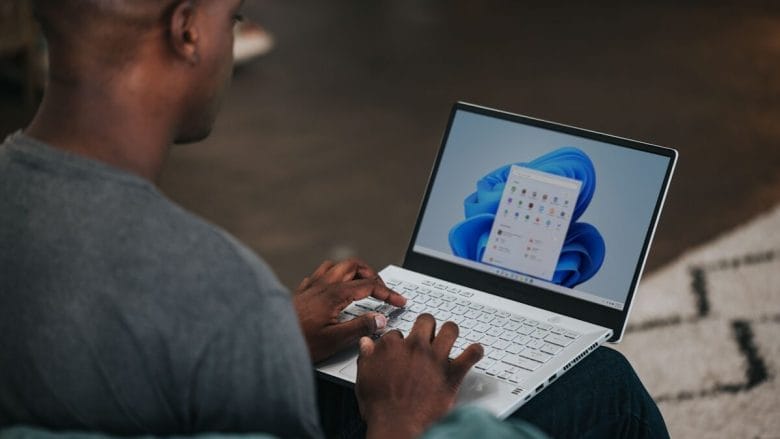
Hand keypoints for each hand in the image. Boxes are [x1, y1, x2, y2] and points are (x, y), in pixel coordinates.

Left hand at [293, 259, 406, 362]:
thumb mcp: (335, 340)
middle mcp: (323, 285)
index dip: (388, 293)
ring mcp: (311, 286)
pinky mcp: (301, 292)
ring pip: (336, 265)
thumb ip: (360, 327)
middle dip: (372, 274)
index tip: (398, 301)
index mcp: (334, 294)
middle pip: (353, 265)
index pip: (369, 285)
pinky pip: (320, 274)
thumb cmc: (298, 342)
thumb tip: (380, 319)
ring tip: (361, 284)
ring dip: (352, 271)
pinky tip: (334, 288)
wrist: (269, 341)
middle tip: (381, 289)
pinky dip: (333, 276)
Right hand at [356, 314, 483, 438]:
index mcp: (392, 347)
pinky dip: (475, 352)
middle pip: (426, 321)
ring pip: (450, 329)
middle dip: (427, 325)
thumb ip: (366, 357)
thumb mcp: (364, 377)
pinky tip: (475, 351)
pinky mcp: (452, 373)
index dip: (399, 340)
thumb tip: (366, 343)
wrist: (398, 425)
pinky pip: (471, 355)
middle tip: (427, 333)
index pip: (397, 333)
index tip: (400, 347)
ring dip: (451, 332)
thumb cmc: (381, 406)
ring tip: (450, 336)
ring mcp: (435, 358)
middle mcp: (416, 347)